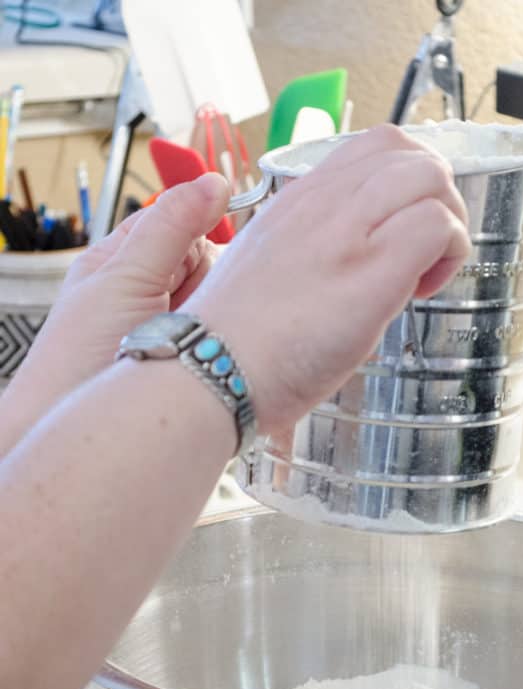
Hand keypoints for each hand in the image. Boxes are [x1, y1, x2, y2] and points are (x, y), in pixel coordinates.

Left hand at [1, 175, 229, 452]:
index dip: (199, 237)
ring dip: (211, 321)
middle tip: (183, 313)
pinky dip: (213, 348)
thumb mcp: (127, 278)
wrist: (68, 430)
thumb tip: (213, 184)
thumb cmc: (78, 359)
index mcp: (122, 261)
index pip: (180, 224)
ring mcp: (164, 329)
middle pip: (204, 265)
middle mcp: (144, 293)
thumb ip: (172, 227)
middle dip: (205, 286)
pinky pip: (215, 341)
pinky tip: (199, 363)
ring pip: (214, 305)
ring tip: (186, 345)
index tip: (208, 256)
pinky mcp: (182, 363)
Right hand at [183, 124, 470, 435]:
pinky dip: (447, 256)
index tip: (395, 234)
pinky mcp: (369, 272)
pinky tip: (418, 292)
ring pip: (430, 176)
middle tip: (422, 252)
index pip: (372, 147)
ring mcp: (346, 232)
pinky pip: (436, 226)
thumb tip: (342, 264)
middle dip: (435, 197)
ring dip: (446, 223)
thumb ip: (306, 250)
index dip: (403, 182)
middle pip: (407, 149)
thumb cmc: (233, 343)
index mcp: (298, 201)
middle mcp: (323, 204)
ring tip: (421, 274)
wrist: (209, 371)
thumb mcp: (265, 269)